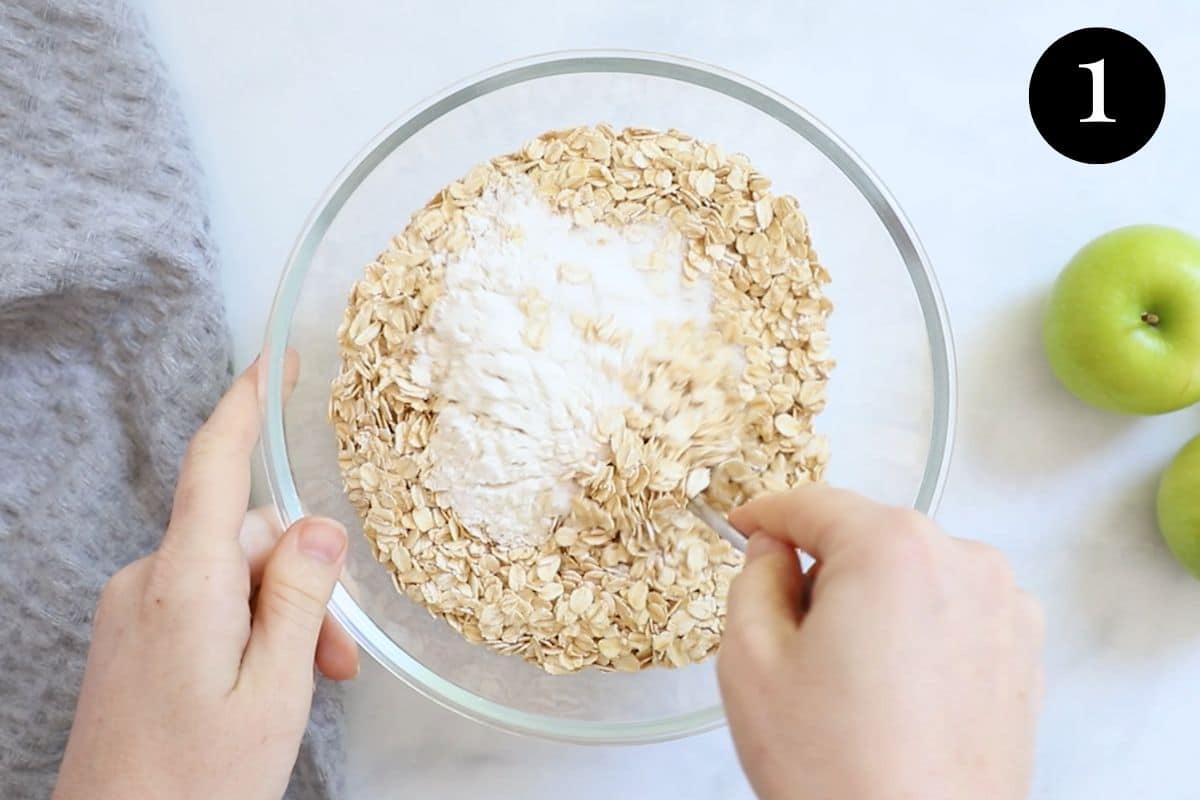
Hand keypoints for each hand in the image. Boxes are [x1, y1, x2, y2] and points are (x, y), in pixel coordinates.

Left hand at [54, 354, 358, 799]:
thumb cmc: (197, 785)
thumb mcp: (275, 691)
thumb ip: (299, 599)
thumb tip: (319, 526)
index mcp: (183, 585)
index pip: (215, 464)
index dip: (248, 402)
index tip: (278, 359)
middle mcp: (148, 581)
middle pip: (244, 536)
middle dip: (301, 583)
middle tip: (338, 660)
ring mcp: (133, 608)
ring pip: (229, 575)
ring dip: (278, 614)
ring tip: (307, 685)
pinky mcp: (131, 635)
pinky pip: (202, 601)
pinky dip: (244, 626)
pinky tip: (265, 682)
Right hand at [719, 487, 1042, 799]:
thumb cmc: (841, 774)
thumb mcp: (751, 661)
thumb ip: (752, 579)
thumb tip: (772, 551)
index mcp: (893, 548)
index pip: (813, 503)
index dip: (764, 514)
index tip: (744, 525)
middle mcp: (963, 562)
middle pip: (866, 537)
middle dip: (823, 572)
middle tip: (791, 642)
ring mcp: (1003, 608)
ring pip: (909, 575)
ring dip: (872, 604)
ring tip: (848, 685)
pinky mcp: (1022, 653)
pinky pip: (950, 613)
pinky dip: (915, 634)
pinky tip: (892, 697)